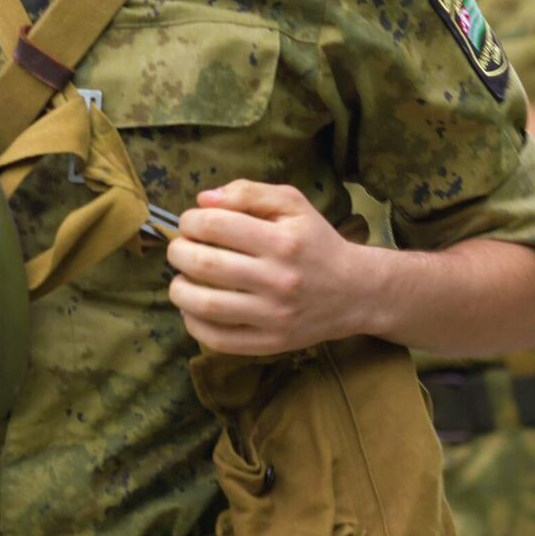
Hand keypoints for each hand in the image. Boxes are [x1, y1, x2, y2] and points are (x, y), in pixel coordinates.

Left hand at [166, 180, 362, 354]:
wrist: (356, 291)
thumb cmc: (315, 241)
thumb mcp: (292, 204)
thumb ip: (248, 193)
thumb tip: (203, 199)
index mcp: (282, 241)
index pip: (215, 225)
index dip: (190, 221)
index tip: (191, 223)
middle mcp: (278, 279)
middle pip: (205, 265)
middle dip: (178, 252)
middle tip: (180, 249)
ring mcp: (274, 316)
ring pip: (206, 305)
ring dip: (179, 289)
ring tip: (181, 279)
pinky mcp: (271, 343)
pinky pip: (219, 339)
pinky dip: (193, 323)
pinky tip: (193, 308)